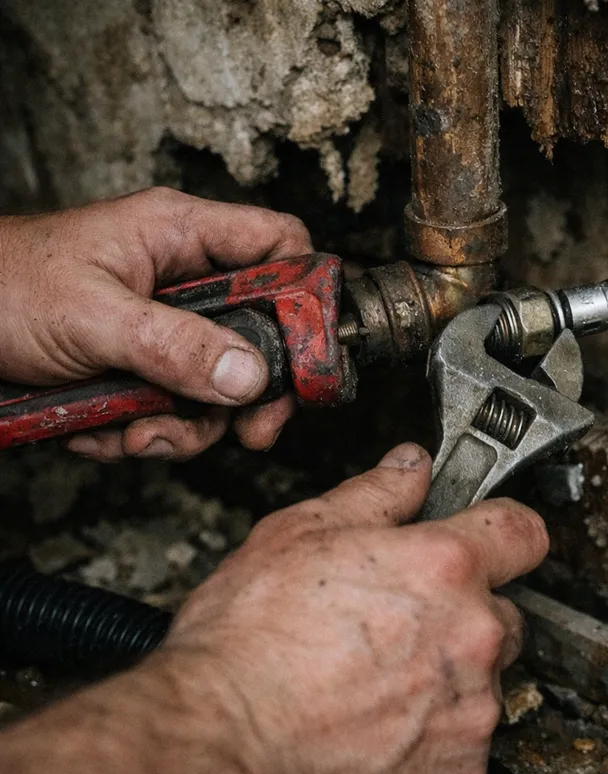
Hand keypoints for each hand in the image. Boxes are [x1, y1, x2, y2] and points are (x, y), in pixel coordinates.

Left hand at [0, 187, 311, 460]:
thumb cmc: (1, 287)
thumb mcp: (92, 316)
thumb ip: (174, 346)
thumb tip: (250, 377)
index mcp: (180, 236)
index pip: (278, 245)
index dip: (307, 292)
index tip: (309, 353)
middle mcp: (185, 283)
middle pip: (262, 333)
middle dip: (251, 391)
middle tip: (251, 430)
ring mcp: (167, 330)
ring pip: (219, 385)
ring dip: (186, 426)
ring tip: (133, 434)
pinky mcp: (146, 369)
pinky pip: (177, 411)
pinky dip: (146, 435)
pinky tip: (104, 431)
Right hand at [165, 442, 548, 773]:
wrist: (221, 739)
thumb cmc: (252, 639)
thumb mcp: (304, 531)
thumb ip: (377, 493)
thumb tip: (410, 467)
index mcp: (442, 567)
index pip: (522, 531)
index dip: (505, 528)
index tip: (492, 537)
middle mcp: (470, 636)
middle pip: (501, 609)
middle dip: (463, 607)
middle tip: (402, 615)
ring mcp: (469, 710)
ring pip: (482, 674)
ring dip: (447, 670)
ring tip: (377, 671)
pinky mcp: (457, 771)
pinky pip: (465, 736)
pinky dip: (434, 727)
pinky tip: (378, 716)